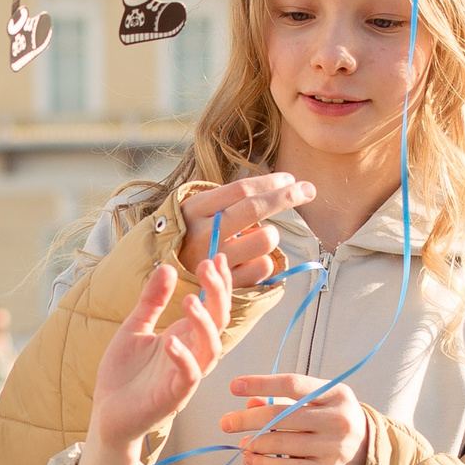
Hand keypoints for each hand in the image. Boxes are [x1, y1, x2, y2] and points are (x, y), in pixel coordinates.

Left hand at [76, 257, 227, 464]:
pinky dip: (183, 358)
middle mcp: (192, 354)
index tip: (217, 256)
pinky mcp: (174, 396)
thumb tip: (167, 267)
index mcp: (185, 336)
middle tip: (209, 267)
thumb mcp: (133, 328)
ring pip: (210, 348)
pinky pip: (188, 376)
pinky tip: (169, 340)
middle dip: (218, 294)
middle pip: (218, 321)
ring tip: (190, 301)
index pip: (212, 306)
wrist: (107, 412)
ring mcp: (186, 375)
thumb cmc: (123, 374)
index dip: (218, 283)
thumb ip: (151, 301)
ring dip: (203, 323)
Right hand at [179, 173, 316, 290]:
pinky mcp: (228, 285)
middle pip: (255, 209)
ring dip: (269, 236)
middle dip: (287, 196)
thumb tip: (275, 187)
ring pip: (265, 239)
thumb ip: (226, 200)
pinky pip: (265, 266)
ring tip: (254, 240)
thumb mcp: (196, 212)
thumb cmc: (186, 239)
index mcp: (195, 210)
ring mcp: (215, 261)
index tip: (291, 179)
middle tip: (307, 189)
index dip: (271, 183)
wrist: (156, 279)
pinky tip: (250, 262)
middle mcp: (204, 234)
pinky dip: (264, 261)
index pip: (241, 190)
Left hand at [218, 373, 369, 464]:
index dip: (261, 384)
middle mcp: (338, 418)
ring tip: (241, 442)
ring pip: (281, 443)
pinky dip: (261, 464)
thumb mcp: (317, 405)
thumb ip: (285, 401)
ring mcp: (335, 447)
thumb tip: (248, 403)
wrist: (368, 458)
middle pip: (282, 415)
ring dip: (254, 443)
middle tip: (226, 423)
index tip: (234, 386)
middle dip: (247, 419)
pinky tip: (249, 459)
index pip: (292, 384)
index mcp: (336, 394)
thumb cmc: (332, 424)